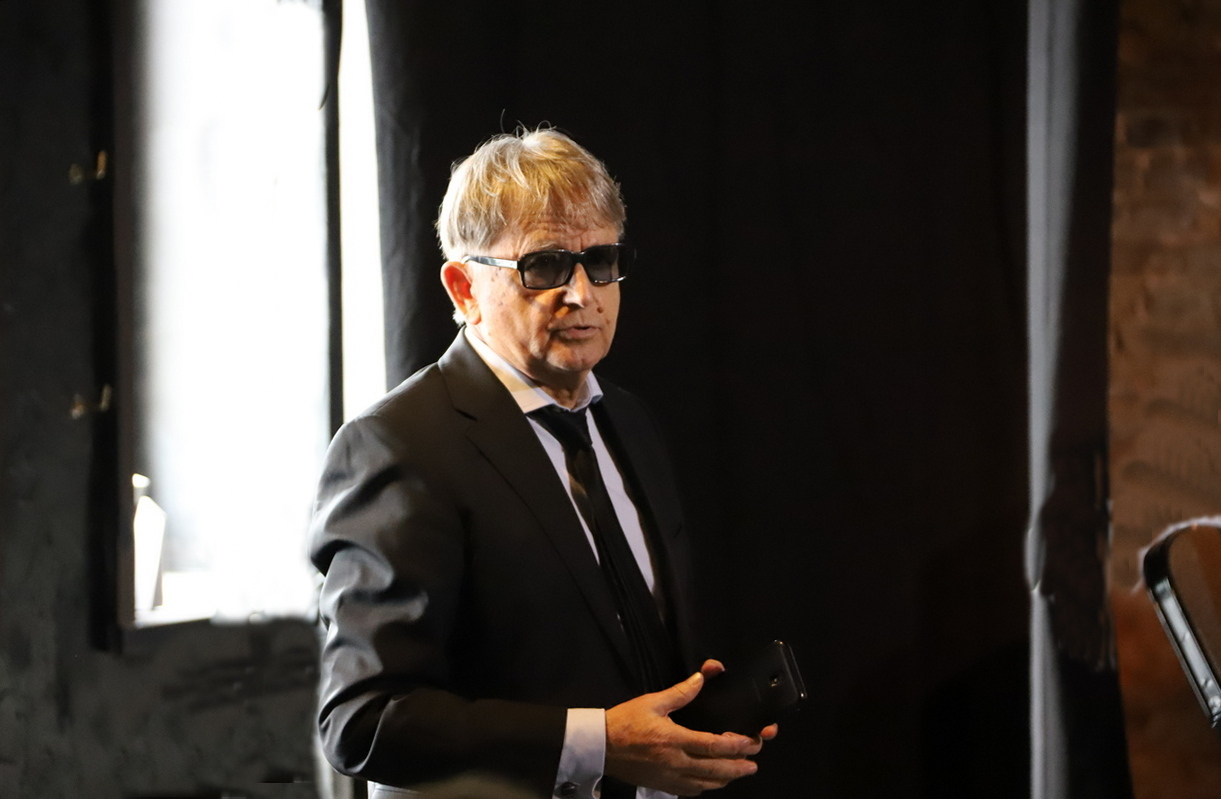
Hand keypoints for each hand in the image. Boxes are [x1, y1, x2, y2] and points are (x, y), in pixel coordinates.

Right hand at [604, 660, 775, 795]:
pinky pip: (690, 791)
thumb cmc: (625, 722)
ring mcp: (669, 778)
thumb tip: (701, 678)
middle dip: (739, 767)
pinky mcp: (662, 786)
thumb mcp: (652, 702)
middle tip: (754, 763)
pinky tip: (711, 781)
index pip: (713, 746)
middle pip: (715, 769)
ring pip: (705, 784)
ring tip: (739, 772)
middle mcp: (675, 762)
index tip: (752, 742)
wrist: (601, 746)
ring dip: (726, 779)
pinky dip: (705, 787)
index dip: (737, 745)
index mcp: (673, 739)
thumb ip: (680, 692)